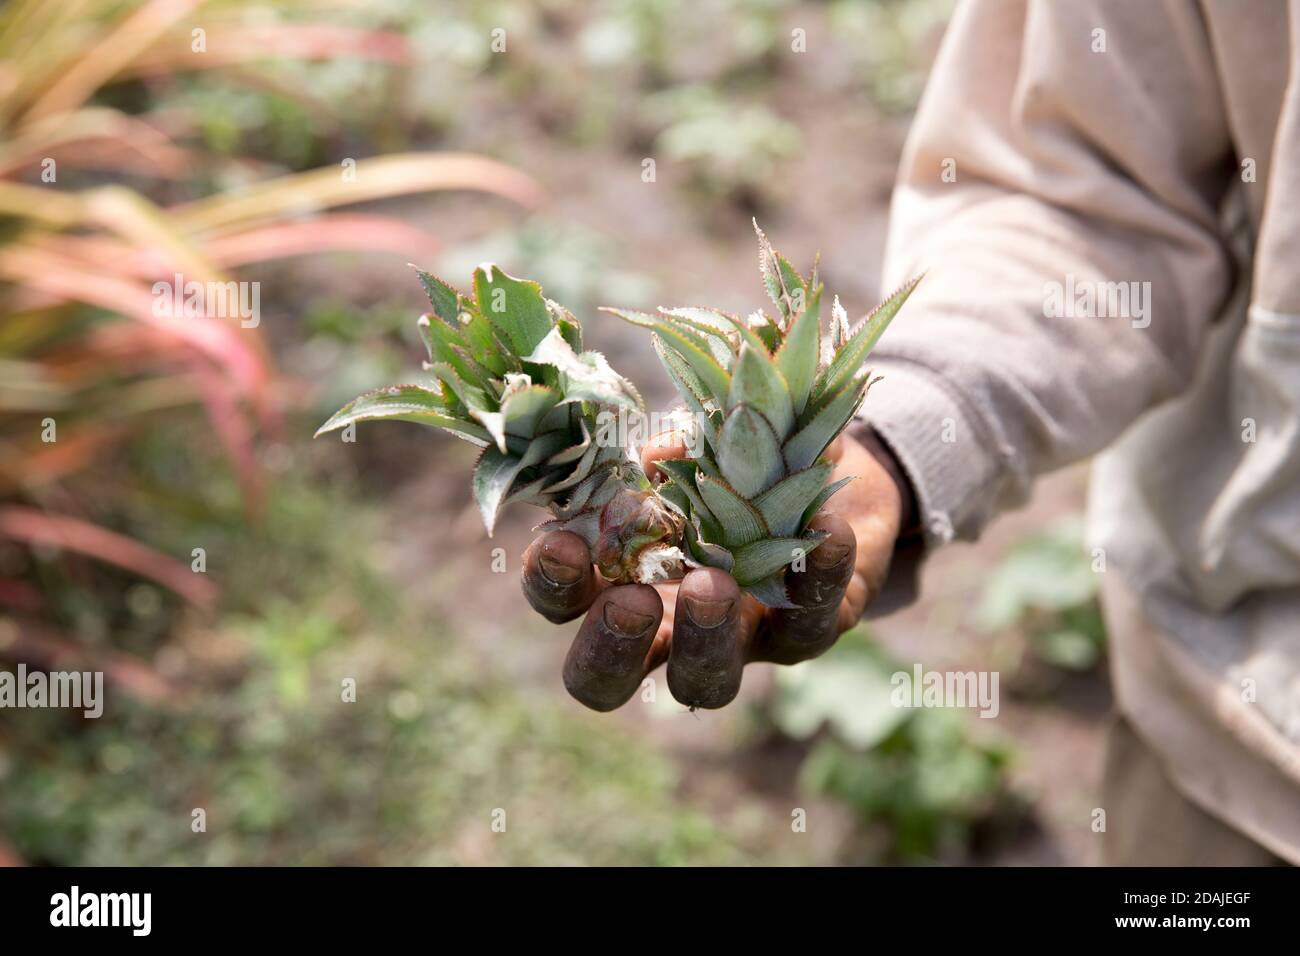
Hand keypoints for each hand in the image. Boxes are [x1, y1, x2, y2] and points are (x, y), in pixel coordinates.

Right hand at [520, 424, 914, 710]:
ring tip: (714, 583)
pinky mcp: (808, 633)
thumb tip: (657, 457)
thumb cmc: (740, 463)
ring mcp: (736, 643)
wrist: (831, 477)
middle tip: (632, 601)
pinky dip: (819, 575)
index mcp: (619, 578)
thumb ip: (674, 449)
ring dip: (704, 638)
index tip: (562, 543)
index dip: (552, 582)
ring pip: (705, 683)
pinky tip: (827, 529)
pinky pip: (810, 624)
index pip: (563, 602)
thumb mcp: (700, 443)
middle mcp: (667, 629)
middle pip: (606, 681)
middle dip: (610, 646)